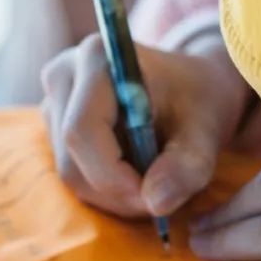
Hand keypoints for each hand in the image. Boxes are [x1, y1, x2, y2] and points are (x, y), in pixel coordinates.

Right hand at [41, 33, 249, 217]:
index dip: (113, 176)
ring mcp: (54, 101)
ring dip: (114, 195)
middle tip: (161, 198)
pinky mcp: (54, 126)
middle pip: (72, 160)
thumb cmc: (200, 101)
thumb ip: (187, 166)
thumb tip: (156, 202)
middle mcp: (65, 75)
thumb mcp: (207, 131)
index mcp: (99, 58)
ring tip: (155, 183)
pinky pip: (73, 174)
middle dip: (118, 192)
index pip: (82, 131)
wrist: (191, 86)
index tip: (153, 198)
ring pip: (70, 174)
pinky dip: (106, 189)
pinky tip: (137, 175)